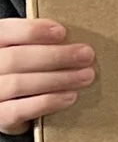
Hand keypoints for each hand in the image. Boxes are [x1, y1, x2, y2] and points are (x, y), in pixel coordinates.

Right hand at [0, 18, 92, 134]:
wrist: (8, 106)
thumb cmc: (22, 71)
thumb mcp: (25, 51)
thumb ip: (39, 43)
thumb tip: (71, 37)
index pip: (5, 32)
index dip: (33, 31)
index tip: (62, 32)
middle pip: (15, 58)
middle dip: (55, 56)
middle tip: (86, 55)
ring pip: (18, 83)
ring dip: (58, 79)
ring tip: (86, 76)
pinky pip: (19, 110)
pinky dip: (48, 102)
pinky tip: (70, 96)